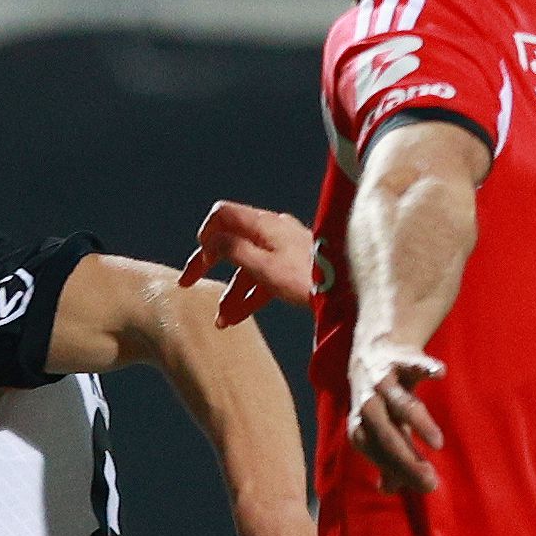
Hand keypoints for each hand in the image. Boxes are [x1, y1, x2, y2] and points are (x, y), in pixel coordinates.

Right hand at [181, 200, 315, 326]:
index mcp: (263, 224)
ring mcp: (284, 248)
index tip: (199, 257)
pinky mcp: (293, 266)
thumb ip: (233, 250)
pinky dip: (248, 296)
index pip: (222, 215)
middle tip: (187, 284)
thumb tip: (209, 240)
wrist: (347, 291)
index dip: (206, 234)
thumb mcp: (264, 267)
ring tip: (220, 320)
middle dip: (208, 264)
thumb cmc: (308, 278)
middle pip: (231, 242)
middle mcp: (272, 231)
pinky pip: (263, 278)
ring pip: (246, 265)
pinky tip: (237, 318)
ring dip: (230, 291)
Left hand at [344, 340, 447, 494]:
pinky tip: (439, 374)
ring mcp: (383, 381)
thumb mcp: (382, 431)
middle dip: (406, 459)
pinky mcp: (400, 360)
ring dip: (418, 423)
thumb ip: (387, 460)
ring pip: (400, 403)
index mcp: (360, 428)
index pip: (380, 454)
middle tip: (430, 480)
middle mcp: (368, 405)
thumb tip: (388, 489)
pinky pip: (413, 365)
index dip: (402, 471)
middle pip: (386, 435)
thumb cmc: (381, 401)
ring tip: (437, 444)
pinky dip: (426, 368)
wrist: (373, 351)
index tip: (428, 485)